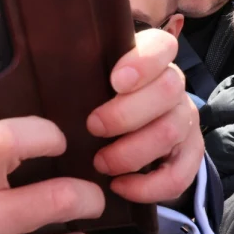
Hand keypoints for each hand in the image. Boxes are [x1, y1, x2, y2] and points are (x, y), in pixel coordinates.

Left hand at [88, 29, 203, 205]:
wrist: (120, 135)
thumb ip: (78, 74)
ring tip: (100, 163)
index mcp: (152, 60)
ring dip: (131, 152)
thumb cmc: (96, 99)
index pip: (162, 46)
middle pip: (168, 89)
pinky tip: (119, 186)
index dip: (144, 62)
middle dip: (126, 114)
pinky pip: (179, 175)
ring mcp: (184, 120)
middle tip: (92, 127)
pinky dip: (148, 187)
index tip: (115, 81)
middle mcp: (173, 86)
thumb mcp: (88, 81)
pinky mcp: (188, 155)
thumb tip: (44, 79)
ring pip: (170, 131)